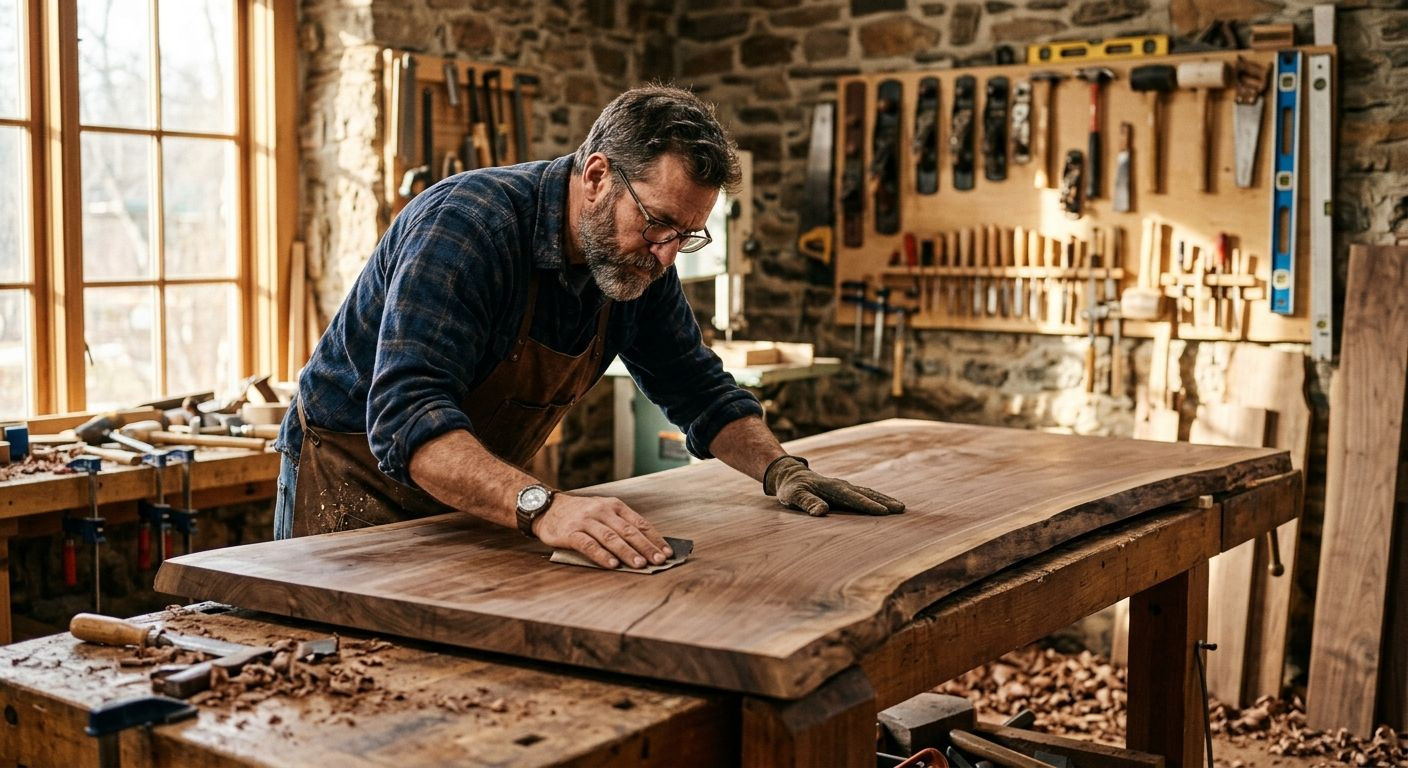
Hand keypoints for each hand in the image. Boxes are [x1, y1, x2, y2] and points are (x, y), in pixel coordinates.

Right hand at [532, 494, 672, 568]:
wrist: (547, 507)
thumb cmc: (580, 514)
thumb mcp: (603, 512)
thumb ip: (620, 526)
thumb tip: (646, 548)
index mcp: (614, 506)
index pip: (639, 523)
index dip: (654, 538)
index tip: (667, 552)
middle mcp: (601, 511)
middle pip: (628, 531)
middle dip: (645, 547)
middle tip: (659, 560)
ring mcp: (586, 521)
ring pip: (611, 537)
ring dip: (627, 552)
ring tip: (640, 564)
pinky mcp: (570, 532)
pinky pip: (589, 545)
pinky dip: (602, 555)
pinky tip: (612, 564)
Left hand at [764, 456, 905, 516]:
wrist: (790, 475)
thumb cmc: (791, 489)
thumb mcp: (794, 496)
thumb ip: (806, 503)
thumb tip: (821, 512)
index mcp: (832, 488)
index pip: (853, 498)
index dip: (868, 505)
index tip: (883, 512)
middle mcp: (842, 486)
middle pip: (867, 494)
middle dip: (884, 501)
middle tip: (901, 509)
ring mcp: (845, 487)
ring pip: (868, 493)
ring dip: (884, 499)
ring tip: (900, 507)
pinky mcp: (845, 490)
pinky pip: (864, 494)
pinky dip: (877, 498)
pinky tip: (885, 504)